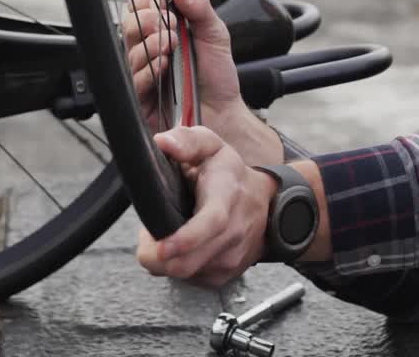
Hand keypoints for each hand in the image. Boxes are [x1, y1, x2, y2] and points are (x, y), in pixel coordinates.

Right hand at [122, 0, 241, 122]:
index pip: (139, 7)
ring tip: (171, 48)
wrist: (224, 110)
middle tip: (170, 28)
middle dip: (148, 21)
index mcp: (163, 30)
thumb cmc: (216, 75)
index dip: (148, 2)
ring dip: (151, 46)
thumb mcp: (215, 34)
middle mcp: (149, 49)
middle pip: (129, 25)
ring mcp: (144, 72)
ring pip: (131, 52)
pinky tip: (163, 68)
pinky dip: (149, 70)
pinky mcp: (142, 97)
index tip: (165, 6)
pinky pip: (134, 80)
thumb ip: (200, 8)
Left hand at [135, 126, 273, 286]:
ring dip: (165, 259)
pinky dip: (178, 265)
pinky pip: (188, 279)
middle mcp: (232, 232)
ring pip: (181, 272)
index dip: (184, 239)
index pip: (211, 223)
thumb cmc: (233, 177)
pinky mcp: (224, 276)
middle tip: (150, 232)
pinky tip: (184, 246)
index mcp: (226, 197)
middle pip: (187, 262)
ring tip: (168, 234)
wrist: (268, 206)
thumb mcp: (213, 148)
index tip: (161, 246)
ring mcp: (230, 258)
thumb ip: (187, 141)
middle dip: (156, 253)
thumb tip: (162, 143)